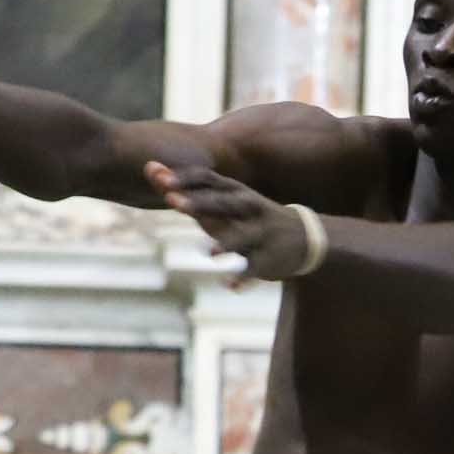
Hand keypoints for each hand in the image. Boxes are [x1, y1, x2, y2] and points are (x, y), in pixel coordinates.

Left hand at [146, 162, 306, 284]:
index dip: (184, 179)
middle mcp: (251, 209)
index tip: (160, 178)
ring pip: (244, 238)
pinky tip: (229, 286)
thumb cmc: (250, 218)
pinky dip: (243, 278)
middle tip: (172, 202)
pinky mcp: (270, 259)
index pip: (208, 180)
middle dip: (199, 203)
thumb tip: (149, 167)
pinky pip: (255, 269)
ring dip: (227, 244)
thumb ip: (188, 191)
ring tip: (210, 254)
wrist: (304, 238)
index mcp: (236, 192)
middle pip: (224, 204)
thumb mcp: (223, 203)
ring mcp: (262, 234)